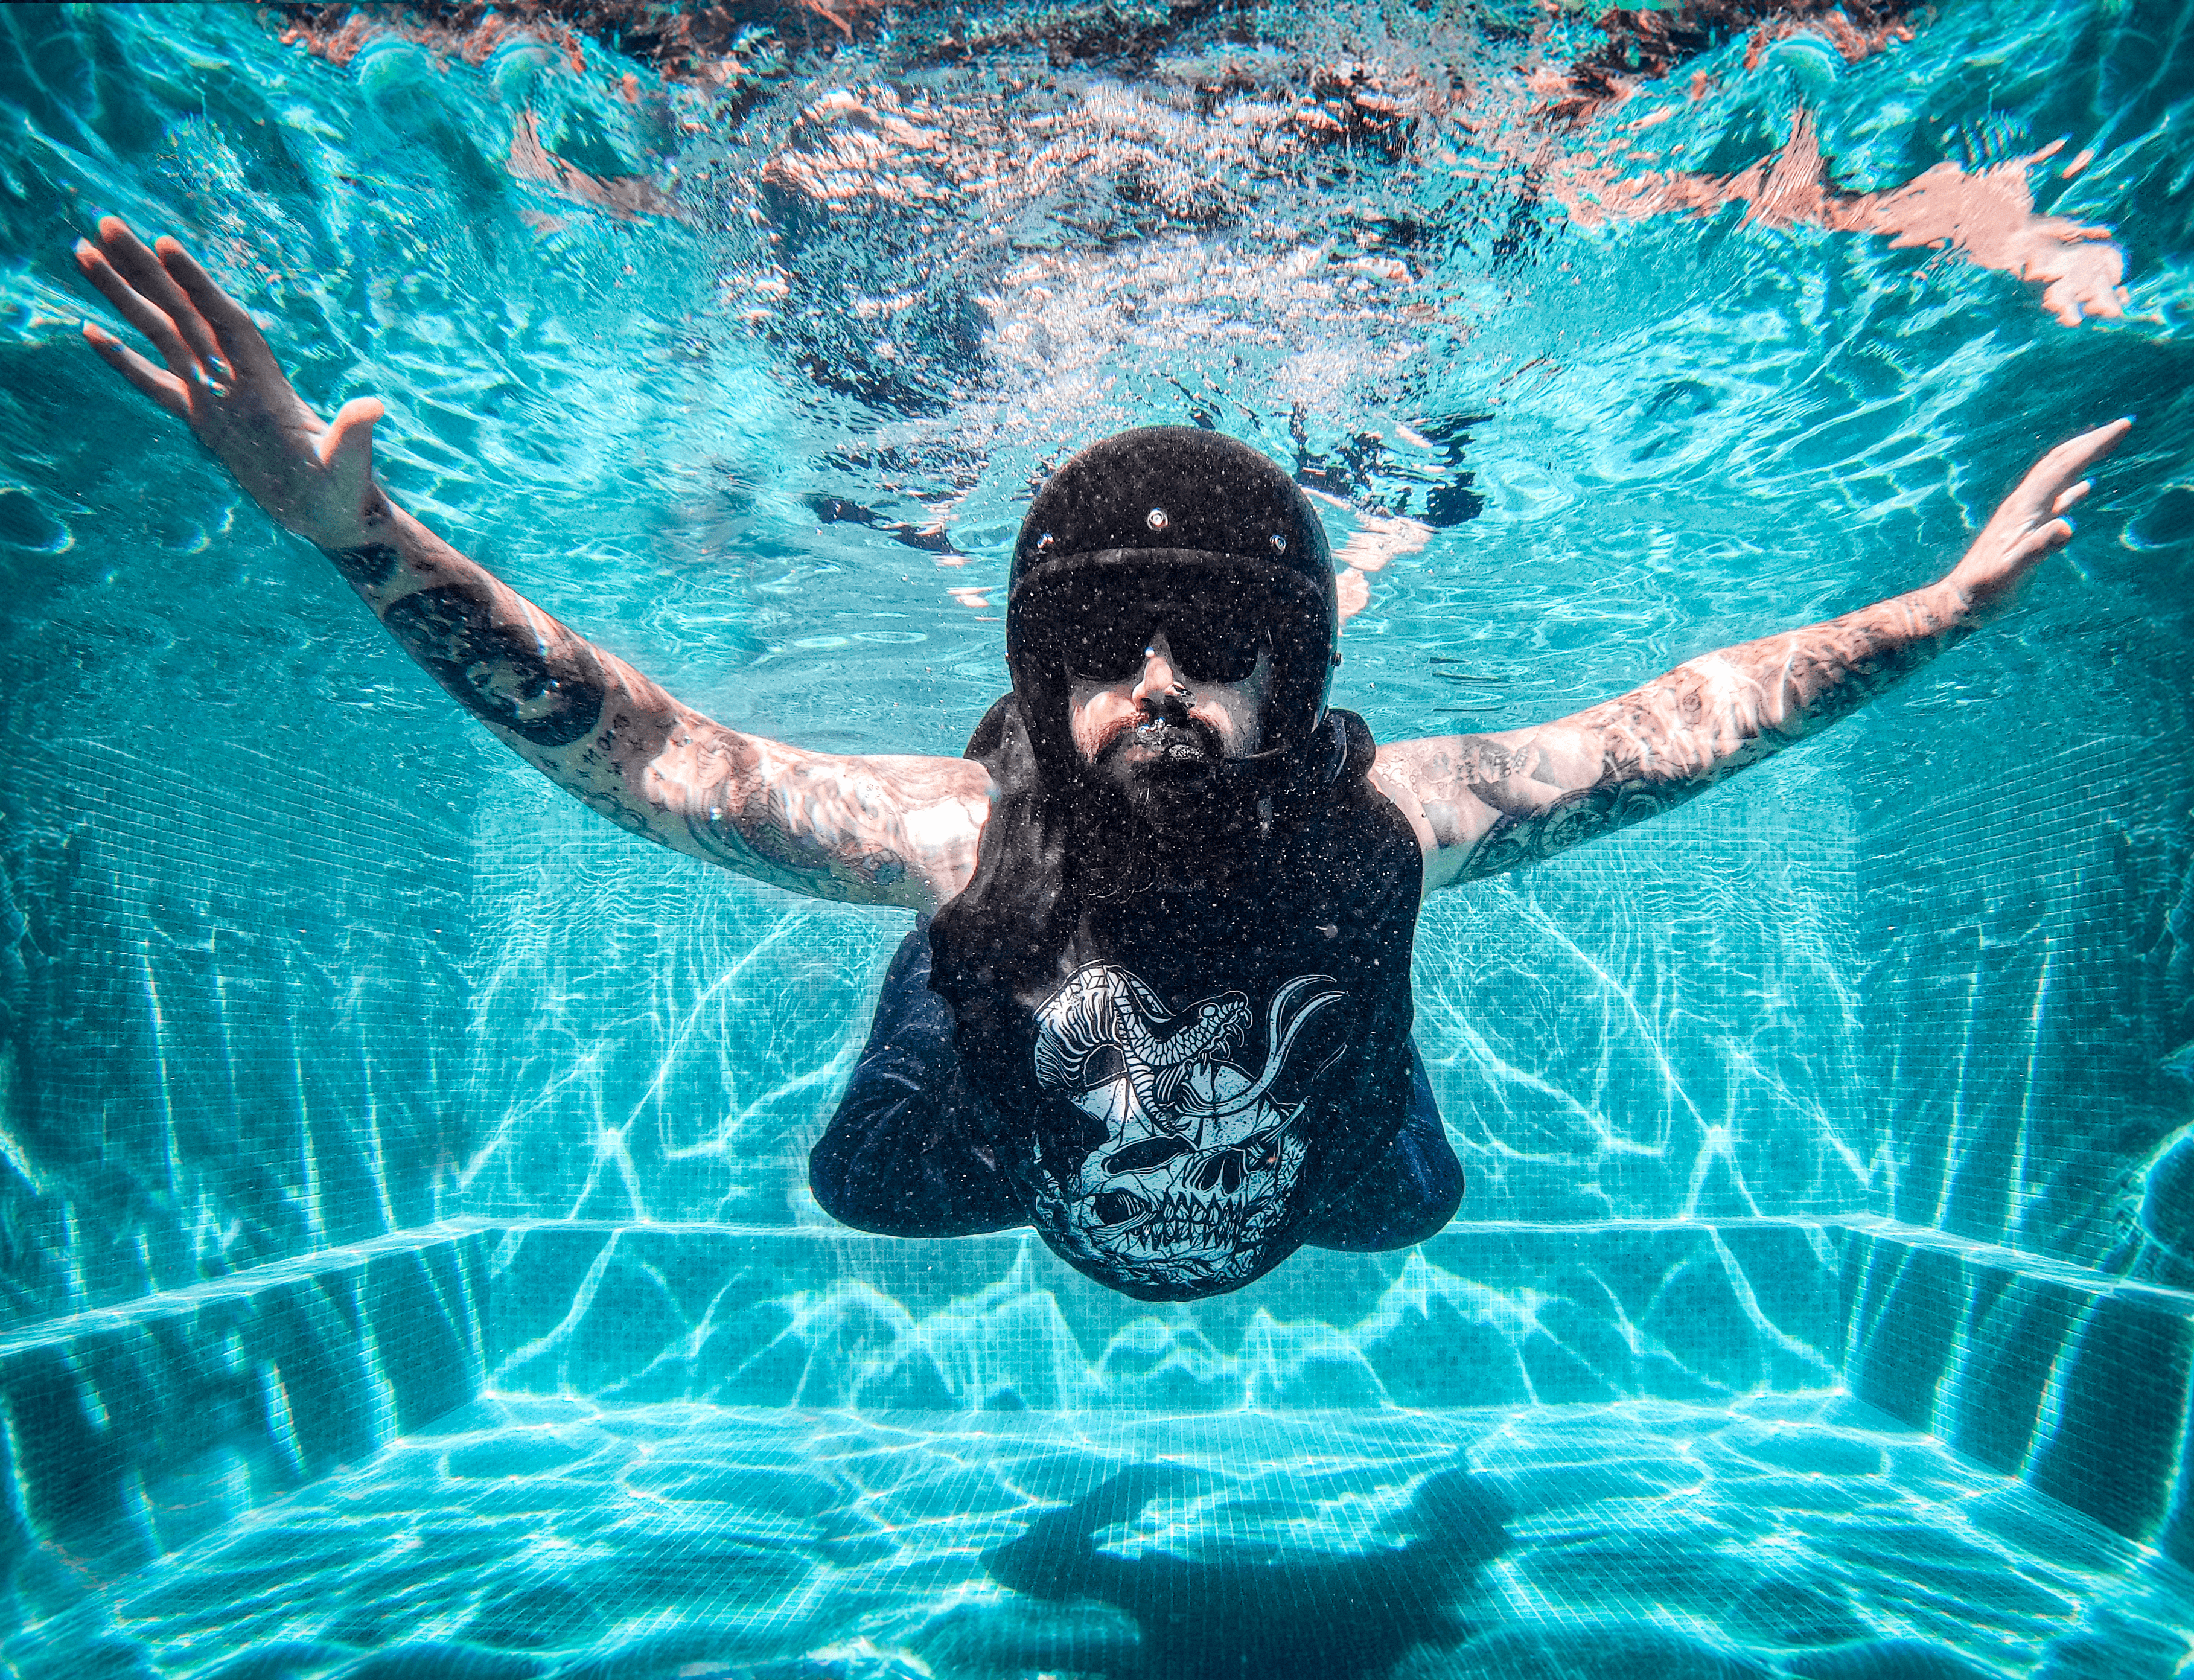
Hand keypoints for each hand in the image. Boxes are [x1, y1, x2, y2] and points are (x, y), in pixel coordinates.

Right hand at [74, 216, 387, 550]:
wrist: (334, 515)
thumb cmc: (344, 490)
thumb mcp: (348, 463)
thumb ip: (354, 433)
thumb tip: (375, 408)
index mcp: (266, 385)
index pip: (227, 323)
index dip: (198, 286)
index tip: (165, 243)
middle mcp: (237, 381)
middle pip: (183, 314)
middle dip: (144, 270)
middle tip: (104, 222)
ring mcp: (216, 398)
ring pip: (161, 336)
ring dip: (123, 295)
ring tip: (83, 251)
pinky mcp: (202, 421)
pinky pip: (155, 384)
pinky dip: (123, 360)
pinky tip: (89, 330)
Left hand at [1941, 417, 2132, 613]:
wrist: (1962, 601)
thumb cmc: (1986, 590)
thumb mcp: (2014, 572)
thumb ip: (2039, 548)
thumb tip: (2067, 527)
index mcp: (2025, 507)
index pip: (2064, 467)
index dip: (2094, 445)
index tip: (2122, 426)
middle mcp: (2024, 504)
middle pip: (2059, 462)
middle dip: (2091, 442)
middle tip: (2123, 425)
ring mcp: (2024, 516)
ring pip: (2057, 476)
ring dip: (2082, 457)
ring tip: (2106, 444)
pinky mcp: (2026, 529)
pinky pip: (2054, 501)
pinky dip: (2073, 488)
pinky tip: (2086, 487)